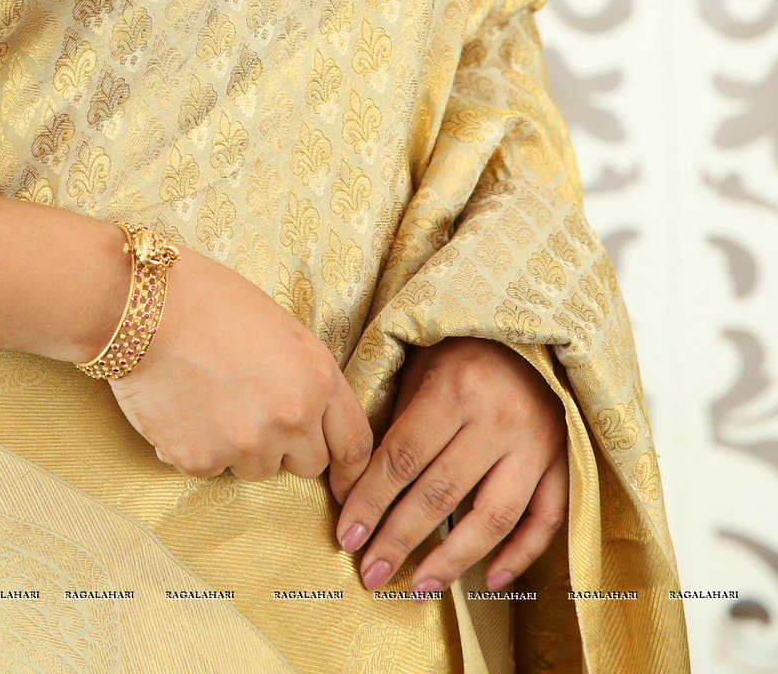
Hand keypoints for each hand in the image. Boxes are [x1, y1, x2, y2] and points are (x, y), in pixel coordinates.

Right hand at [106, 242, 373, 486]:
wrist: (145, 306)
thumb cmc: (209, 300)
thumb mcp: (280, 328)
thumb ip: (304, 377)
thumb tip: (309, 415)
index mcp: (316, 378)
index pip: (354, 443)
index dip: (350, 467)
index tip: (345, 481)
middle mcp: (290, 418)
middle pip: (307, 464)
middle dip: (287, 446)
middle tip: (253, 411)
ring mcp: (246, 445)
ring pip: (258, 469)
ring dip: (242, 448)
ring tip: (211, 399)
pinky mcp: (202, 462)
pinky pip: (211, 469)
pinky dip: (199, 447)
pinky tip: (182, 407)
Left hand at [332, 335, 568, 597]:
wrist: (539, 324)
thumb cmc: (468, 343)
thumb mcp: (425, 362)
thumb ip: (400, 417)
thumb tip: (359, 479)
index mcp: (455, 389)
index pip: (402, 458)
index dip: (370, 501)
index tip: (346, 536)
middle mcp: (497, 420)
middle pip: (439, 494)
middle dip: (398, 539)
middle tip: (369, 573)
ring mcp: (537, 444)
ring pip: (491, 518)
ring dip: (452, 560)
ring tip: (419, 588)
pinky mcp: (566, 460)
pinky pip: (546, 519)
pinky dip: (521, 554)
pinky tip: (490, 579)